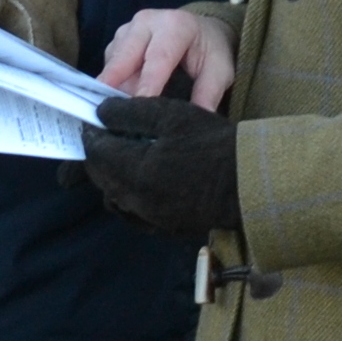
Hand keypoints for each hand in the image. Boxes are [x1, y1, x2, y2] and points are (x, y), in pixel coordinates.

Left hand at [82, 93, 240, 239]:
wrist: (251, 181)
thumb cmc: (213, 143)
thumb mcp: (172, 116)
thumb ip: (130, 112)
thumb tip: (101, 113)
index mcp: (136, 170)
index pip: (96, 152)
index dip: (90, 134)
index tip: (93, 121)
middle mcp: (137, 200)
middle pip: (101, 178)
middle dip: (98, 156)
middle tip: (106, 136)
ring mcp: (151, 218)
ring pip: (114, 199)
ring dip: (110, 178)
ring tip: (122, 158)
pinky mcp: (164, 228)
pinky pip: (132, 214)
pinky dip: (127, 198)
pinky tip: (140, 182)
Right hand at [99, 5, 236, 109]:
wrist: (201, 31)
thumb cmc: (209, 51)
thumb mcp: (219, 70)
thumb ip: (208, 93)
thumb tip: (196, 122)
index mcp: (175, 25)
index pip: (158, 58)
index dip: (147, 84)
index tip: (138, 106)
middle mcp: (147, 22)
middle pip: (125, 55)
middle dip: (114, 82)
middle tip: (106, 110)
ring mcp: (128, 30)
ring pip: (113, 61)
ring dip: (112, 87)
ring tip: (115, 113)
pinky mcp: (117, 40)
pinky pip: (109, 64)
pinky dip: (112, 84)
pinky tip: (118, 101)